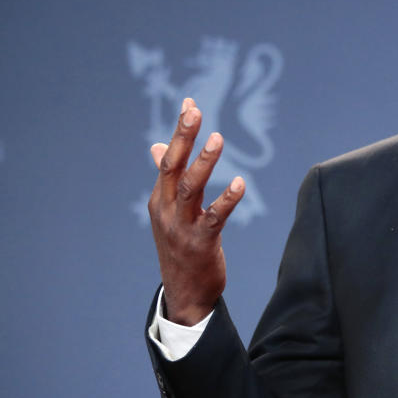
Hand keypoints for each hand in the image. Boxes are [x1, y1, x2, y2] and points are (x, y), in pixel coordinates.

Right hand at [148, 97, 244, 324]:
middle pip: (172, 167)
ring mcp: (181, 227)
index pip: (167, 158)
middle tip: (195, 111)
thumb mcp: (168, 212)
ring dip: (203, 162)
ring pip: (190, 188)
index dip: (179, 131)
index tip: (190, 103)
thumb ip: (166, 180)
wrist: (185, 293)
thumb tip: (156, 147)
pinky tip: (240, 183)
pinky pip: (214, 218)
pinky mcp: (201, 243)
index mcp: (160, 200)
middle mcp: (166, 210)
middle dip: (183, 138)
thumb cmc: (180, 247)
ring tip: (217, 138)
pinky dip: (227, 200)